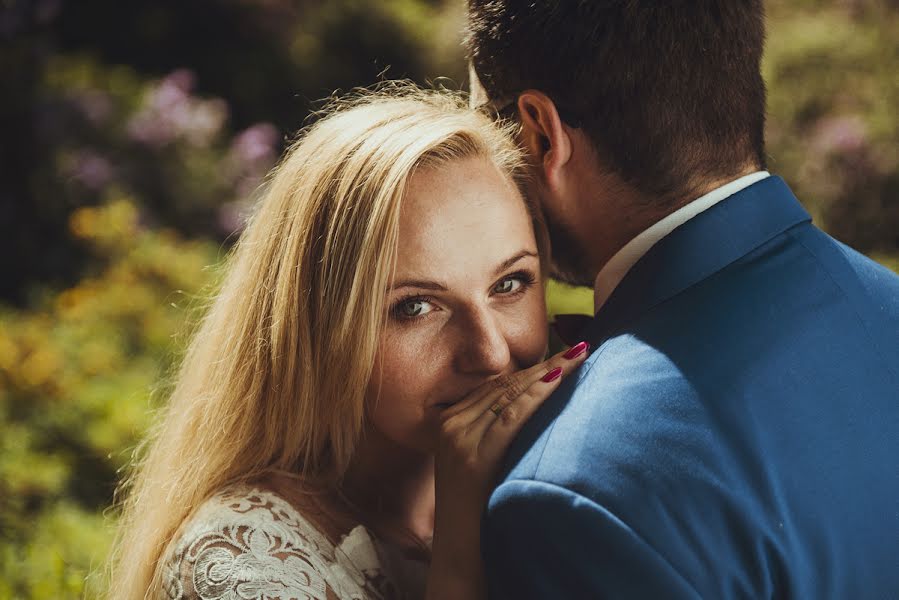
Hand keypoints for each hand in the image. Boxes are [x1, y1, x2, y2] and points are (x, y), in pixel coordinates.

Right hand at [426, 341, 590, 599]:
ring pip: (510, 393)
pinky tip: (559, 379)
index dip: (532, 369)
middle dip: (546, 364)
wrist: (457, 554)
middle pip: (505, 384)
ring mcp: (458, 437)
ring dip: (549, 372)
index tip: (564, 355)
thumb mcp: (480, 465)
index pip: (497, 386)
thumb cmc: (478, 512)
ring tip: (579, 356)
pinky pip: (510, 416)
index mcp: (450, 422)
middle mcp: (451, 423)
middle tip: (581, 348)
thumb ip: (493, 437)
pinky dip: (537, 395)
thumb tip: (531, 414)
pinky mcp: (471, 455)